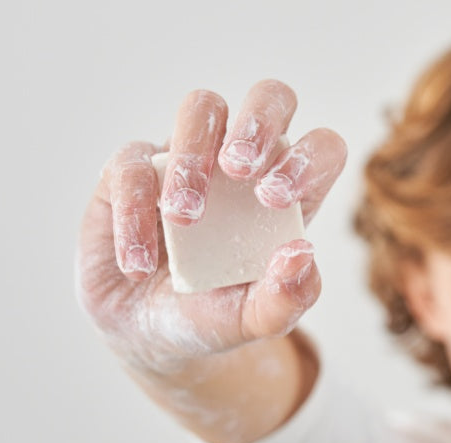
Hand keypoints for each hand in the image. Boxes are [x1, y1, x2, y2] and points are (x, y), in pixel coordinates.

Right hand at [76, 81, 346, 374]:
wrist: (147, 337)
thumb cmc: (210, 317)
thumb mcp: (249, 321)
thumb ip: (284, 298)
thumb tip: (302, 255)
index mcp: (287, 193)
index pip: (319, 149)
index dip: (309, 158)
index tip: (276, 198)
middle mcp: (243, 164)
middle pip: (270, 98)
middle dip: (259, 122)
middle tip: (238, 170)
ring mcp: (188, 158)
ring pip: (201, 109)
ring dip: (192, 156)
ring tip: (183, 218)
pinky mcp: (131, 172)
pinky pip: (133, 164)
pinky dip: (135, 212)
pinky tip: (140, 264)